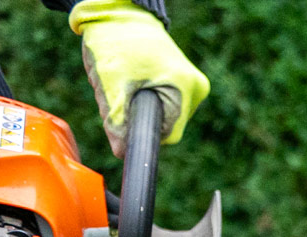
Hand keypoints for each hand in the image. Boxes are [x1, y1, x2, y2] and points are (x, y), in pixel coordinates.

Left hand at [68, 0, 209, 156]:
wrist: (121, 14)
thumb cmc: (115, 43)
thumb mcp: (110, 85)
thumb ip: (116, 122)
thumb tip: (122, 152)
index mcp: (185, 87)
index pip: (167, 134)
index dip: (142, 135)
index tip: (122, 125)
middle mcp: (196, 88)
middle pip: (167, 126)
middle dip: (140, 119)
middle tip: (119, 96)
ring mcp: (194, 84)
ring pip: (166, 116)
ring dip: (143, 110)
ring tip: (126, 84)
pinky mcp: (187, 81)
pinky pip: (168, 104)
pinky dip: (148, 99)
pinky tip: (136, 81)